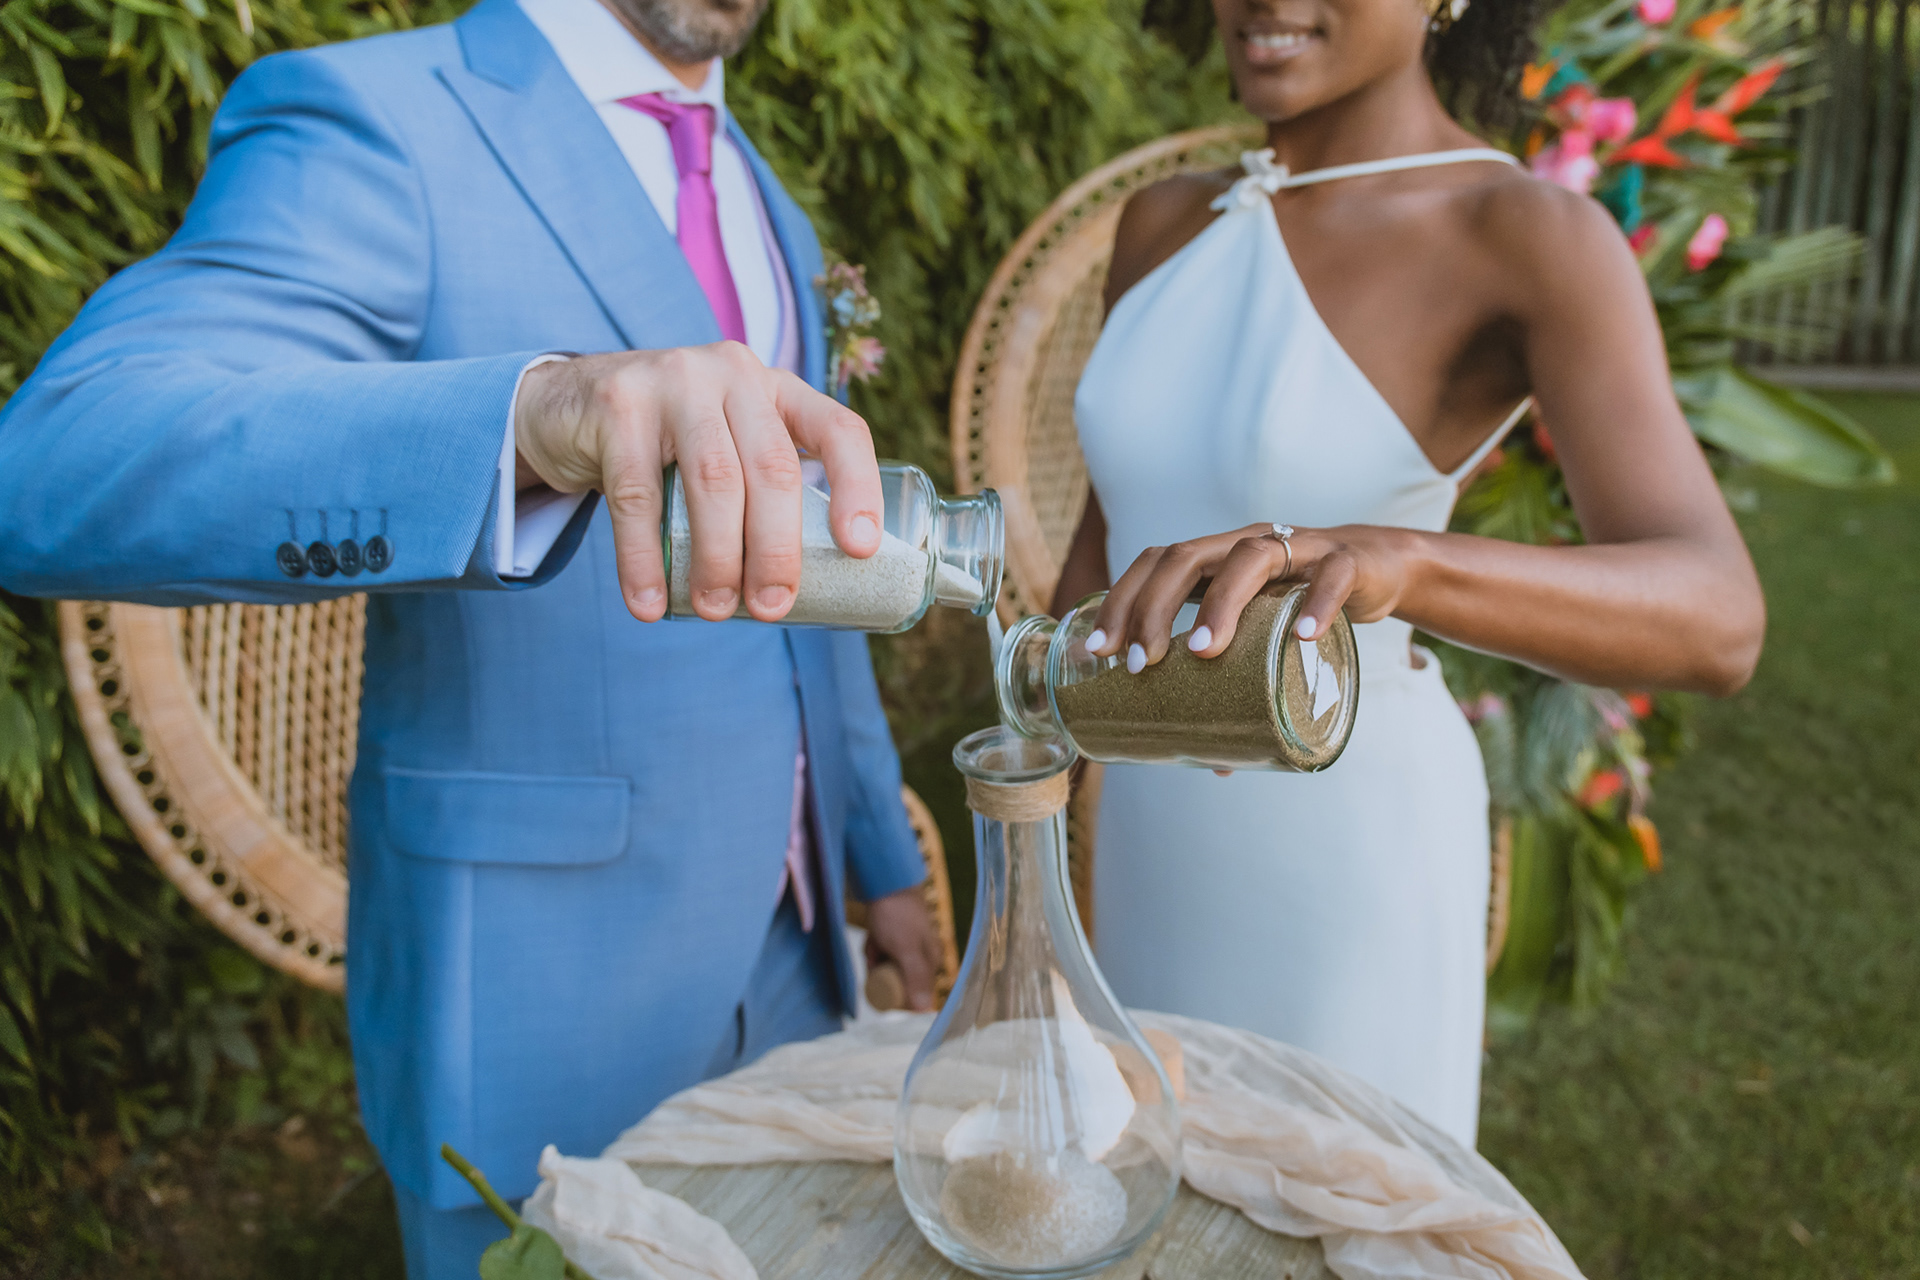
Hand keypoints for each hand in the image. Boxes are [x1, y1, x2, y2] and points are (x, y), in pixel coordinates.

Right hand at [513, 344, 883, 622]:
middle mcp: (733, 374)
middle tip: (770, 607)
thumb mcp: (729, 446)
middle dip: (777, 548)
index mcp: (777, 388)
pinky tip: (650, 603)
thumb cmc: (670, 446)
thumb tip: (798, 594)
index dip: (857, 489)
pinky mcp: (618, 406)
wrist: (568, 404)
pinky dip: (644, 559)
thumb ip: (761, 490)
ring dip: (718, 558)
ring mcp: (674, 382)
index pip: (838, 431)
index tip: (860, 551)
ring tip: (715, 610)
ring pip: (714, 480)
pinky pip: (638, 496)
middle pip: (773, 467)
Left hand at [863, 884, 940, 1012]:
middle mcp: (923, 952)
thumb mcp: (906, 950)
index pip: (917, 991)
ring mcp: (908, 942)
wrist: (885, 880)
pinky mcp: (895, 932)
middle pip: (899, 977)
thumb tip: (924, 1011)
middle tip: (874, 958)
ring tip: (872, 944)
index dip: (896, 992)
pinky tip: (871, 939)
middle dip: (882, 972)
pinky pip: (883, 950)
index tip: (881, 982)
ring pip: (888, 964)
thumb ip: (916, 979)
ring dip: (876, 958)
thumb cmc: (898, 916)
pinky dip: (873, 947)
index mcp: (932, 958)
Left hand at [1085, 523, 1420, 667]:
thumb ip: (1235, 686)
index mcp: (1217, 558)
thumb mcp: (1261, 637)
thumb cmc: (1301, 606)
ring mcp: (1298, 548)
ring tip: (1202, 652)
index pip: (1155, 562)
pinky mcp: (1347, 562)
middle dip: (1154, 608)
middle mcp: (1248, 543)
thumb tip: (1214, 760)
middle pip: (1186, 556)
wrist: (1379, 569)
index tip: (1100, 652)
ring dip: (1220, 605)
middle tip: (1142, 664)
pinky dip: (1316, 604)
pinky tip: (1300, 637)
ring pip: (1251, 557)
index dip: (1122, 601)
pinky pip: (1332, 577)